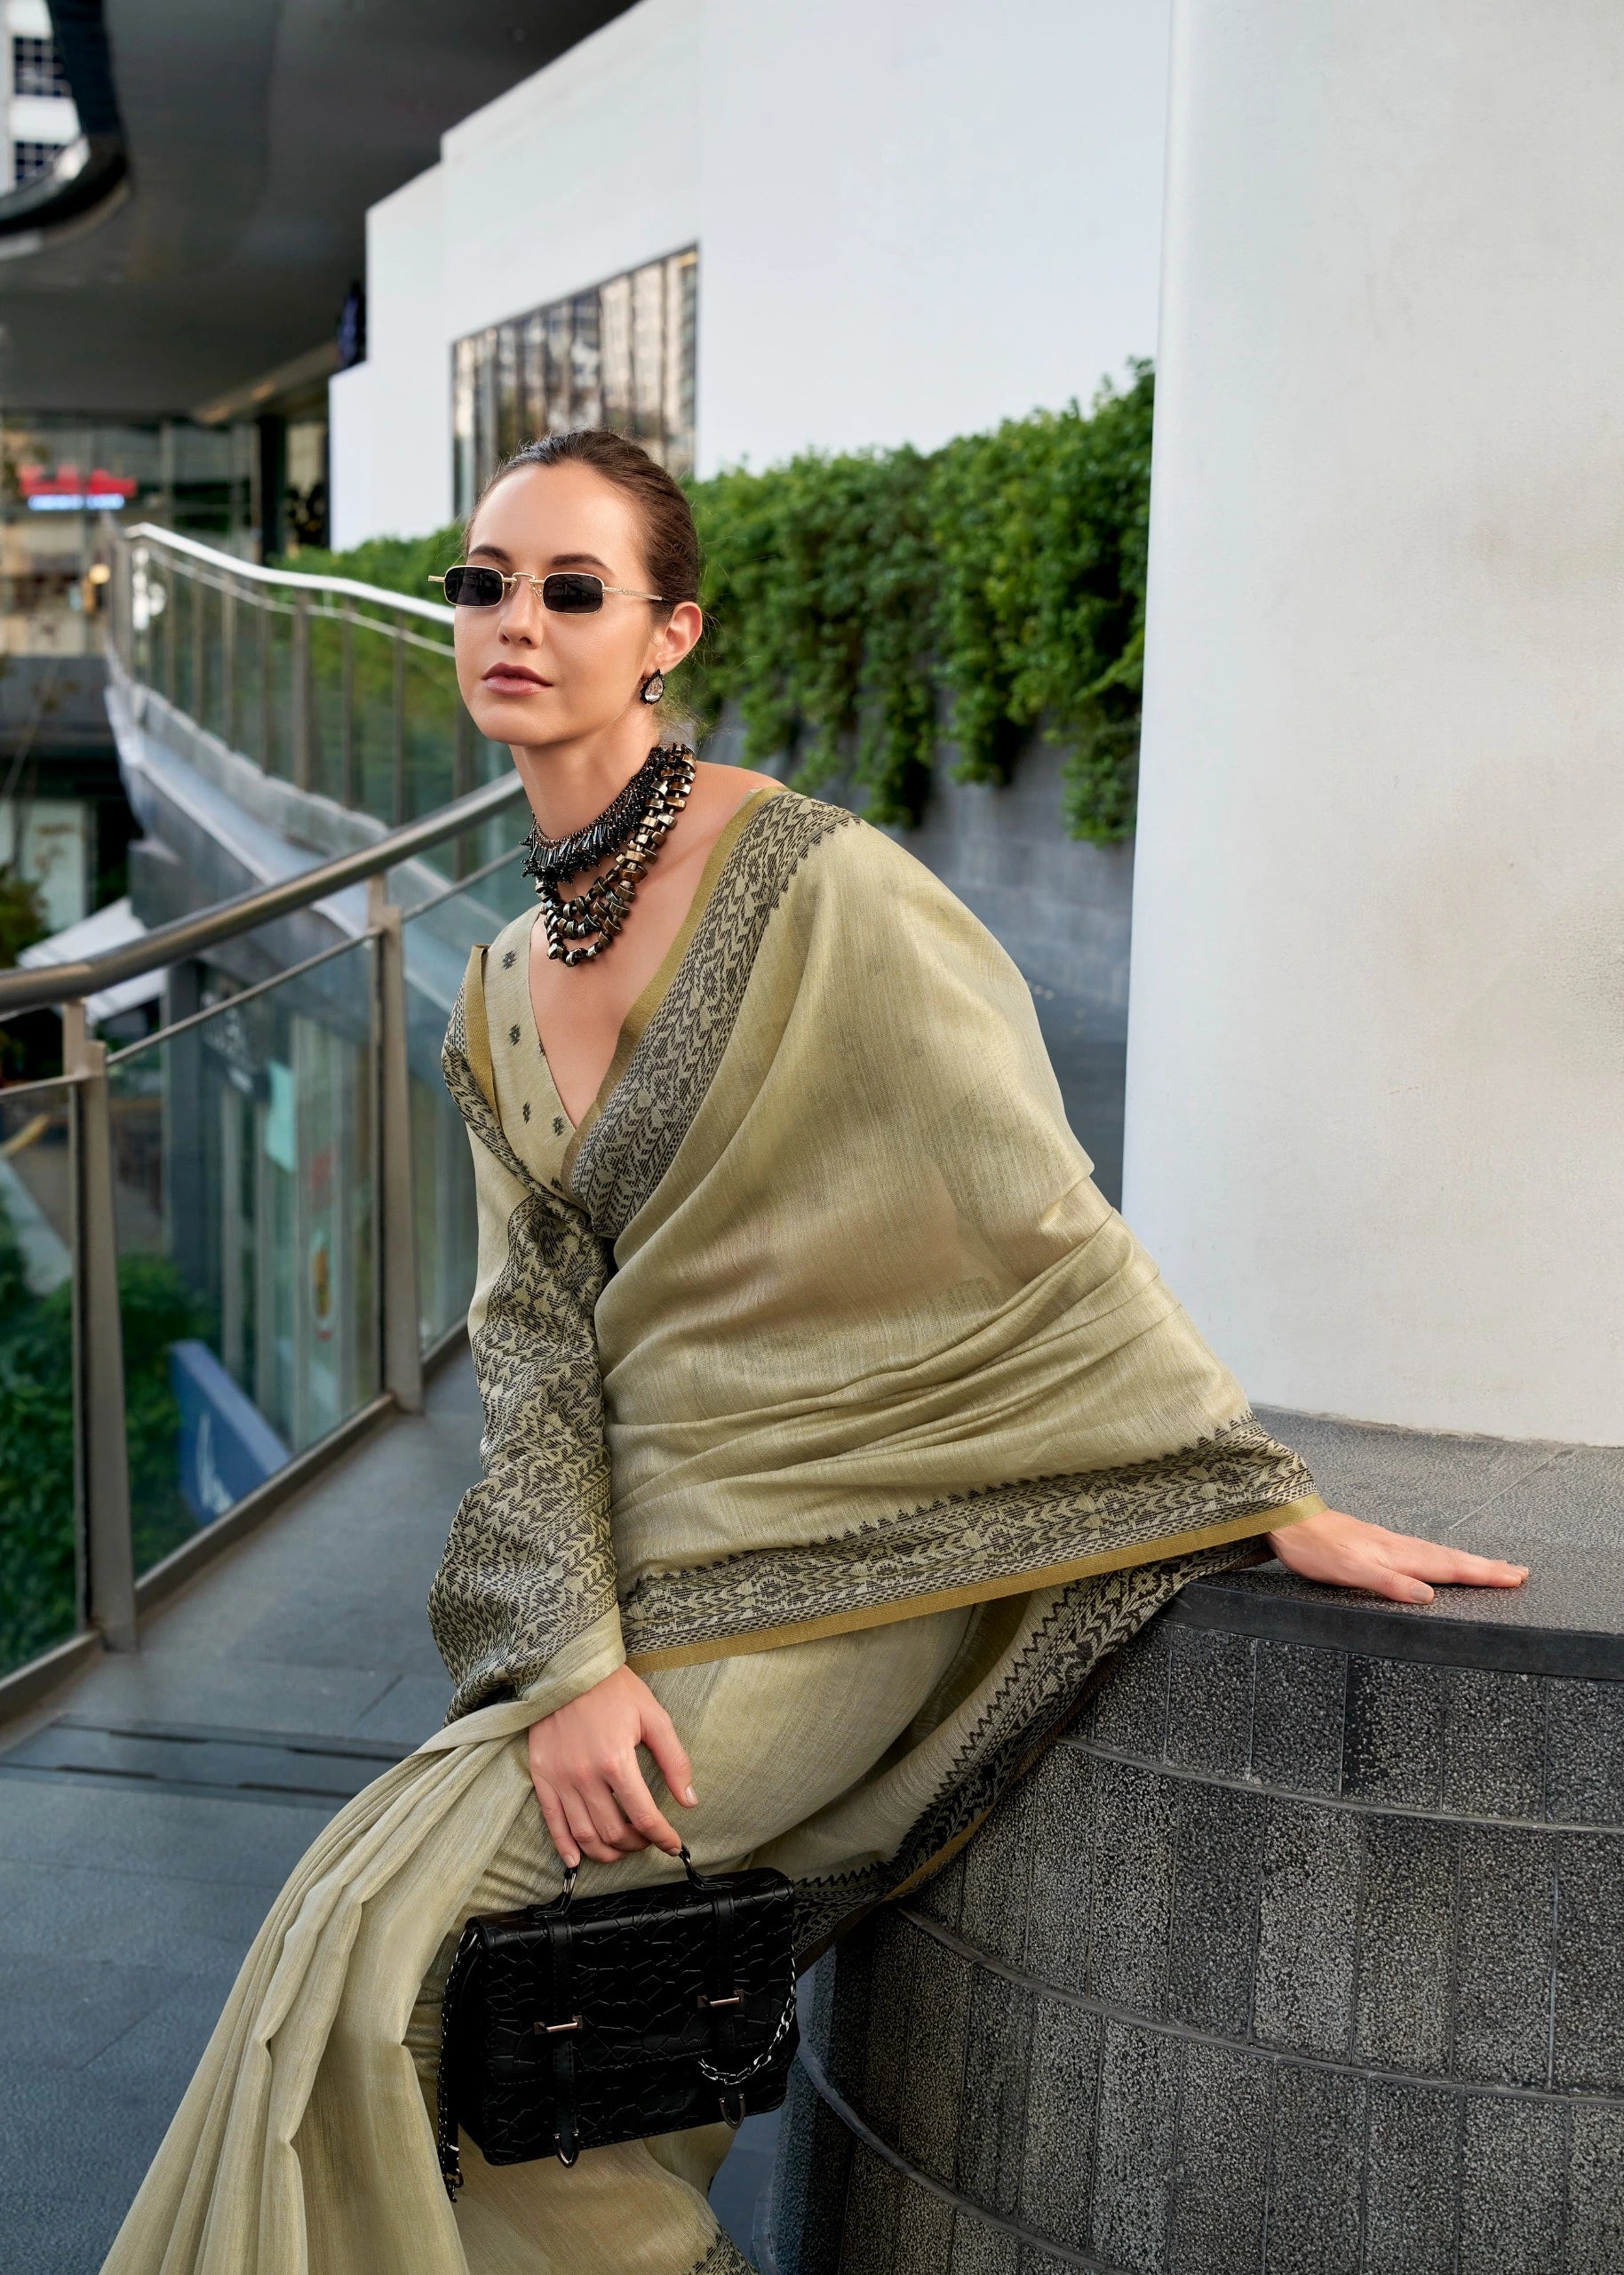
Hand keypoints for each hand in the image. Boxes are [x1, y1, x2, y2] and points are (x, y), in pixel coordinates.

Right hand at [527, 1665, 696, 1868]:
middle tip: (647, 1841)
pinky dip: (565, 1847)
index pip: (644, 1817)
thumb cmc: (615, 1690)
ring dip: (606, 1852)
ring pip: (584, 1835)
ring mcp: (560, 1779)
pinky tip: (577, 1860)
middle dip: (636, 1845)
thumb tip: (689, 1801)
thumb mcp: (654, 1717)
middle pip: (613, 1832)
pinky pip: (552, 1822)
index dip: (663, 1838)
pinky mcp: (541, 1776)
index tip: (674, 1845)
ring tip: (621, 1849)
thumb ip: (674, 1761)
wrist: (568, 1666)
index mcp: (616, 1761)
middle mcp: (585, 1776)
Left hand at [1266, 1506, 1528, 1604]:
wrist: (1287, 1520)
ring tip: (1492, 1567)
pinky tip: (1438, 1561)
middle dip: (1487, 1567)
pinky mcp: (1375, 1542)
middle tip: (1520, 1572)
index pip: (1449, 1568)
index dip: (1483, 1575)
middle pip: (1451, 1559)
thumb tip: (1428, 1597)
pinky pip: (1420, 1551)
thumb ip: (1389, 1583)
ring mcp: (1388, 1543)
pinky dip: (1441, 1557)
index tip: (1515, 1578)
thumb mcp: (1350, 1572)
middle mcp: (1398, 1547)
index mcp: (1397, 1556)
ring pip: (1437, 1554)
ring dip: (1468, 1561)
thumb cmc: (1315, 1549)